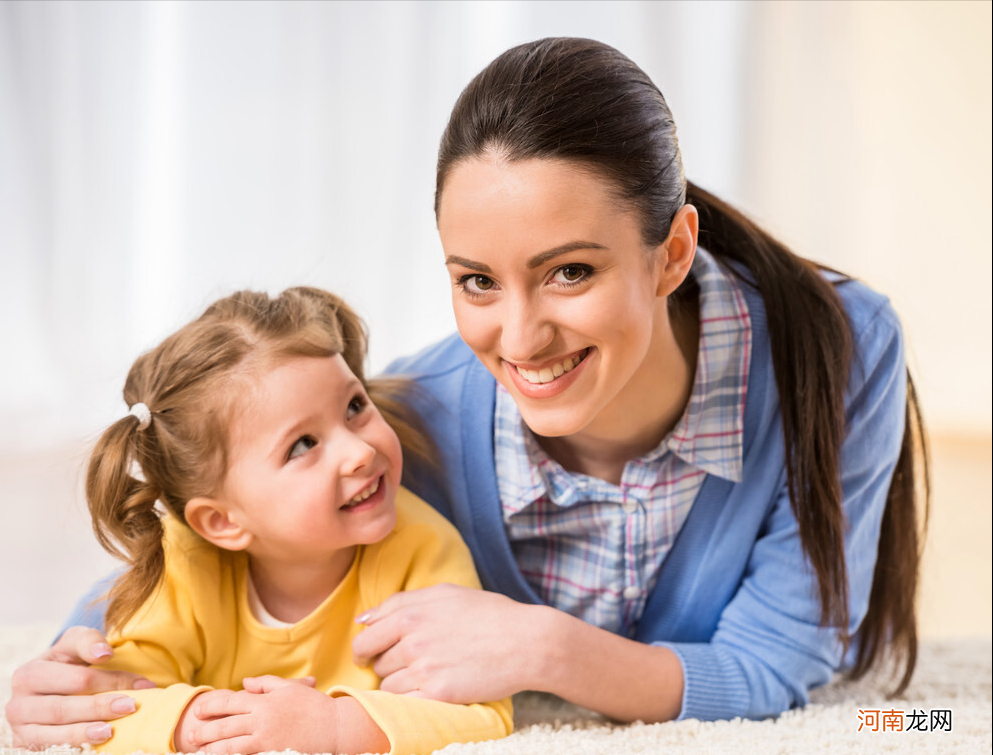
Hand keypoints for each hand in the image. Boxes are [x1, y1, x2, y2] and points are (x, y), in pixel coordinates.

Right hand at [5, 626, 153, 747]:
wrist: (47, 692)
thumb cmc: (66, 665)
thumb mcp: (74, 646)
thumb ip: (88, 641)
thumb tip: (104, 653)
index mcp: (30, 673)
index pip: (74, 676)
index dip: (105, 676)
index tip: (126, 669)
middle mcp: (20, 701)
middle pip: (64, 705)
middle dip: (99, 705)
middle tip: (131, 705)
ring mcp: (21, 727)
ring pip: (56, 730)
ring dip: (87, 730)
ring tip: (111, 730)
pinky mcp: (26, 745)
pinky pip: (50, 747)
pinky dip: (75, 744)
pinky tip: (97, 742)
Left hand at [175, 676, 343, 754]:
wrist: (336, 727)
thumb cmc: (314, 705)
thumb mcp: (289, 688)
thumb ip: (264, 683)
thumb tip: (243, 684)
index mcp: (265, 702)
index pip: (231, 702)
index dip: (212, 706)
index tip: (198, 710)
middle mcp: (263, 721)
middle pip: (225, 726)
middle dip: (205, 731)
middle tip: (191, 735)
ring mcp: (267, 741)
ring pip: (231, 747)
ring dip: (212, 750)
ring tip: (199, 751)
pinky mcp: (274, 754)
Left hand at [352, 583, 542, 702]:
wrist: (526, 642)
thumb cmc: (489, 613)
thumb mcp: (445, 593)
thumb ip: (401, 602)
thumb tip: (363, 619)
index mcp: (410, 613)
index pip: (366, 635)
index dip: (366, 647)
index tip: (374, 652)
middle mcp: (412, 640)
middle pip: (374, 661)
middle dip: (383, 663)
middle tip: (406, 663)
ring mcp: (424, 669)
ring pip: (387, 684)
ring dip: (398, 682)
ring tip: (425, 675)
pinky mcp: (438, 694)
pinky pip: (404, 702)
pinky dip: (410, 699)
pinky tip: (429, 689)